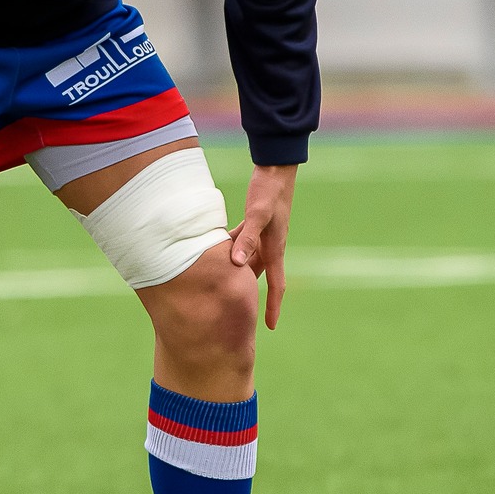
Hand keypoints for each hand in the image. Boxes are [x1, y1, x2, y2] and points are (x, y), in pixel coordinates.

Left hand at [229, 163, 295, 329]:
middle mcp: (271, 245)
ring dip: (239, 273)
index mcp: (275, 248)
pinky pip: (243, 243)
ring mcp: (264, 235)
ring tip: (223, 289)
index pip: (277, 284)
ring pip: (249, 261)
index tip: (269, 326)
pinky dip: (232, 250)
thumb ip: (247, 238)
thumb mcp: (258, 214)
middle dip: (254, 295)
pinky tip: (217, 251)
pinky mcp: (256, 224)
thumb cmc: (269, 190)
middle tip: (240, 314)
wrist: (276, 167)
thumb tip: (238, 264)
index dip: (273, 306)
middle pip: (261, 277)